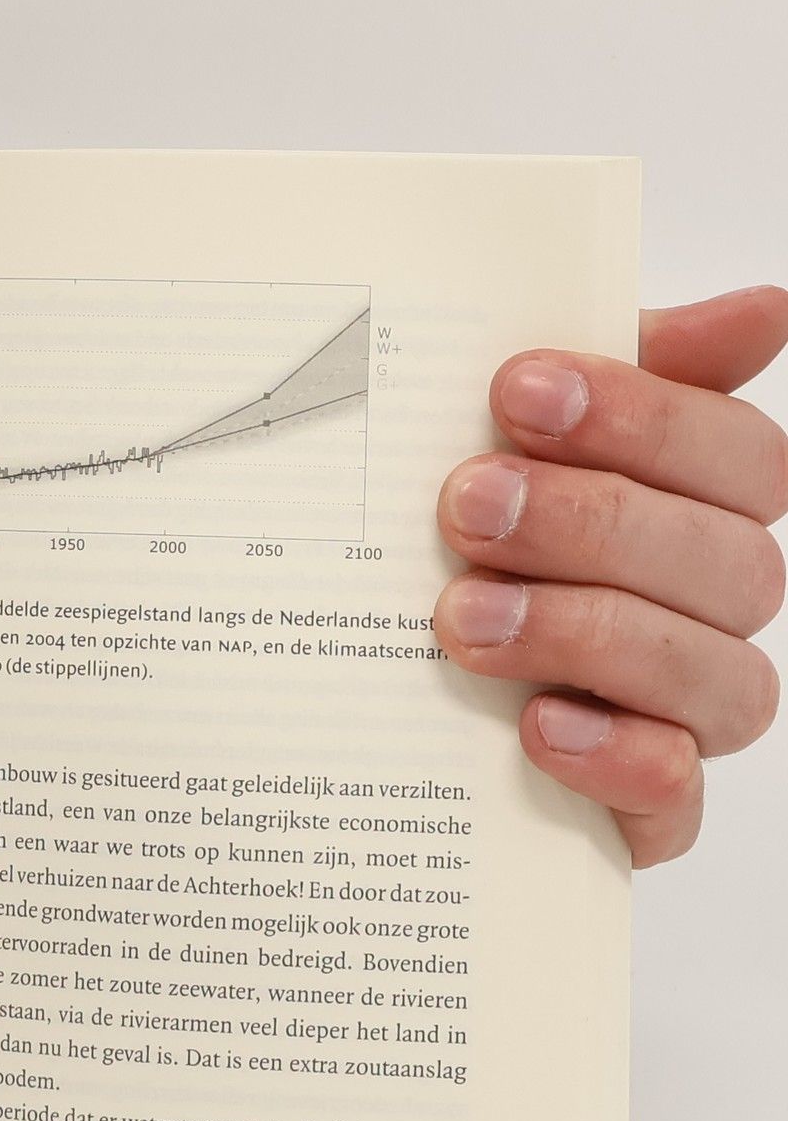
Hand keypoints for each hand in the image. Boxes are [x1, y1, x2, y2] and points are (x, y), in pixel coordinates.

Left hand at [433, 287, 787, 865]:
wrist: (372, 693)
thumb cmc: (465, 540)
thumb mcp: (515, 441)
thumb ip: (624, 367)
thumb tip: (764, 310)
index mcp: (702, 511)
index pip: (737, 456)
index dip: (641, 417)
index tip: (516, 390)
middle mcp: (712, 613)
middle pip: (728, 564)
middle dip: (592, 524)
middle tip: (467, 506)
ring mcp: (684, 715)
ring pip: (716, 678)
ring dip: (587, 635)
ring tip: (462, 617)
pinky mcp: (639, 810)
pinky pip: (675, 799)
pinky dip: (617, 759)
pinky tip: (537, 725)